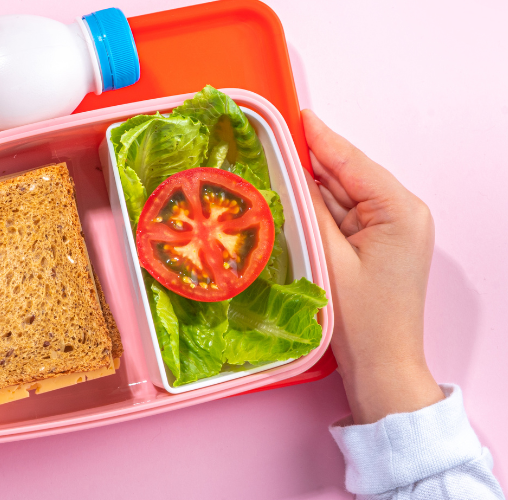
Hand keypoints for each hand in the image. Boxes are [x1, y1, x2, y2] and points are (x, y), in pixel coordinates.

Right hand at [303, 110, 443, 424]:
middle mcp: (403, 213)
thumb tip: (293, 174)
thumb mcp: (330, 259)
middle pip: (348, 175)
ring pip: (343, 195)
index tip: (298, 115)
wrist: (383, 366)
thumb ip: (312, 210)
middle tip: (272, 141)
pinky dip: (321, 209)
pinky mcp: (380, 244)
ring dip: (312, 187)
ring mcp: (393, 229)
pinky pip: (345, 215)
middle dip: (312, 161)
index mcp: (400, 210)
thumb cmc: (362, 320)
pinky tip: (292, 202)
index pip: (352, 162)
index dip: (322, 138)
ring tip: (273, 169)